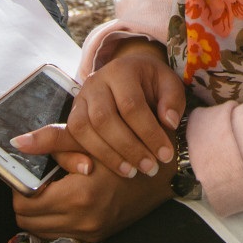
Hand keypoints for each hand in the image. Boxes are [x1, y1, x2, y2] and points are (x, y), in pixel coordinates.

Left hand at [12, 156, 174, 242]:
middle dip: (26, 199)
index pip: (25, 202)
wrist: (163, 173)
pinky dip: (54, 219)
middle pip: (27, 220)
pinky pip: (59, 233)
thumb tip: (17, 143)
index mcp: (79, 196)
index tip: (28, 171)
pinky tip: (64, 198)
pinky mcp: (95, 237)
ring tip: (50, 188)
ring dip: (39, 212)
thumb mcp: (90, 139)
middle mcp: (83, 220)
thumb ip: (53, 141)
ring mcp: (90, 232)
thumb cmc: (127, 148)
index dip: (21, 185)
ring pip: (40, 231)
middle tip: (36, 179)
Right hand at [13, 39, 183, 179]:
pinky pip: (70, 137)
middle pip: (103, 118)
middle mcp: (95, 82)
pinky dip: (82, 156)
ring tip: (132, 172)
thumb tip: (168, 123)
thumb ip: (172, 100)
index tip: (166, 155)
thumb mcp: (169, 83)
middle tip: (150, 168)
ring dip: (108, 156)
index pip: (131, 105)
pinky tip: (98, 170)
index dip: (149, 133)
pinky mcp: (71, 114)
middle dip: (128, 148)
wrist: (129, 73)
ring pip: (83, 129)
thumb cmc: (152, 82)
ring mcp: (80, 98)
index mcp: (121, 71)